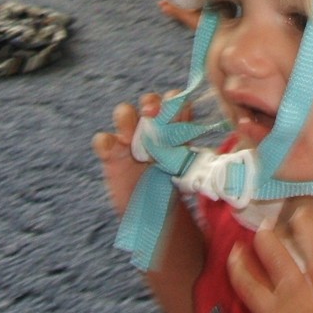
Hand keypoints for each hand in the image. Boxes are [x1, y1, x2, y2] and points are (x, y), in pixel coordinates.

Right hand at [93, 91, 185, 216]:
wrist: (156, 210)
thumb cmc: (174, 182)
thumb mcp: (186, 165)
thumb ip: (192, 152)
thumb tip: (209, 145)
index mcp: (173, 124)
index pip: (174, 101)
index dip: (176, 102)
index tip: (179, 112)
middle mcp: (151, 125)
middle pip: (148, 101)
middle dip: (151, 102)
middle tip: (153, 113)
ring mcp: (129, 138)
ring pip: (124, 113)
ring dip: (127, 118)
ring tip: (132, 137)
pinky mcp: (111, 154)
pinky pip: (103, 140)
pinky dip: (106, 142)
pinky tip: (115, 149)